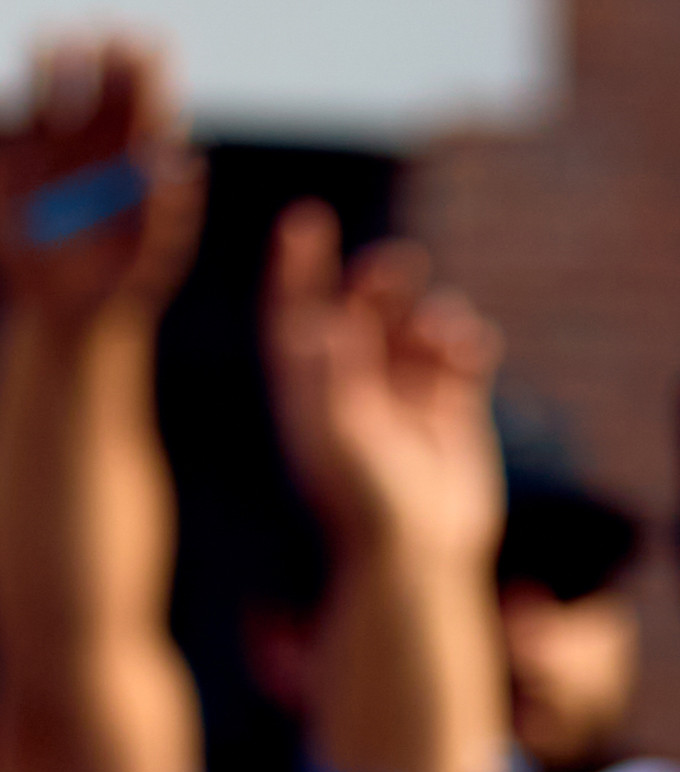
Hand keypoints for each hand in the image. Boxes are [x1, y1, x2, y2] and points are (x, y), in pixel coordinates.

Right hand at [0, 37, 201, 335]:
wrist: (63, 311)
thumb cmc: (122, 280)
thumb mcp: (156, 252)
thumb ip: (169, 206)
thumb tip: (176, 155)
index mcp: (139, 136)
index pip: (145, 75)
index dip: (136, 56)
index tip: (123, 50)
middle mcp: (93, 128)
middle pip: (92, 64)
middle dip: (85, 52)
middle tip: (75, 53)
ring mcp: (44, 141)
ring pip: (39, 75)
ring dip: (39, 58)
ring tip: (37, 58)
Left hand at [265, 203, 502, 584]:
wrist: (415, 552)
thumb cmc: (364, 500)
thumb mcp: (338, 436)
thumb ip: (329, 379)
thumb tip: (320, 322)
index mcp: (310, 387)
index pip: (297, 314)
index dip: (298, 267)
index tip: (303, 220)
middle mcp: (352, 383)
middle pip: (362, 310)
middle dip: (378, 282)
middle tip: (397, 263)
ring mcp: (402, 393)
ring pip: (415, 327)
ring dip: (430, 315)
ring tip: (440, 330)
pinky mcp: (448, 407)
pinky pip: (461, 354)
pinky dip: (469, 340)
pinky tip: (473, 346)